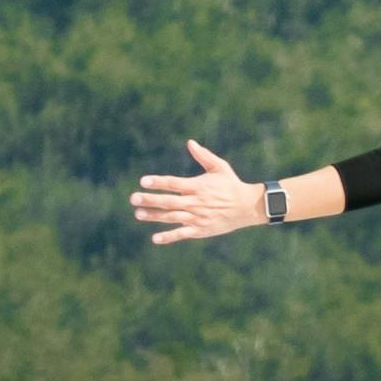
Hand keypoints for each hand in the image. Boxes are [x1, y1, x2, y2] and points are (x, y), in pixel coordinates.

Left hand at [131, 140, 265, 243]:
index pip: (173, 183)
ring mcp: (197, 217)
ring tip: (138, 214)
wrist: (247, 207)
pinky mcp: (201, 230)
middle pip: (168, 201)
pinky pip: (182, 234)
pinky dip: (169, 237)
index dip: (158, 182)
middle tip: (133, 199)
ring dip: (154, 216)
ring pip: (171, 217)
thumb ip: (203, 156)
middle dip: (150, 200)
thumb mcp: (220, 167)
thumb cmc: (231, 184)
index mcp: (197, 186)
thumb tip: (190, 142)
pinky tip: (155, 238)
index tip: (143, 181)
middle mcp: (195, 202)